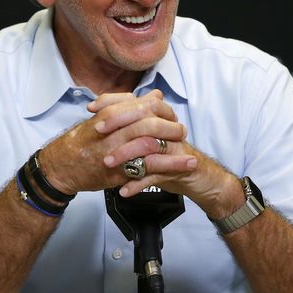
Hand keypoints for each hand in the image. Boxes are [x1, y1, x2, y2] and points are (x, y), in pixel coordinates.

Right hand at [37, 90, 190, 194]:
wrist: (59, 167)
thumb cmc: (79, 142)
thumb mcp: (100, 119)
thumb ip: (126, 107)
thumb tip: (154, 96)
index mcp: (110, 114)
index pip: (144, 104)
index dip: (162, 109)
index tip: (170, 115)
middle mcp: (113, 129)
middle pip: (150, 121)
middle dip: (171, 126)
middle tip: (182, 131)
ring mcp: (116, 150)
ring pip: (152, 143)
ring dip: (174, 147)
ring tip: (188, 152)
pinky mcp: (119, 170)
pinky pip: (148, 166)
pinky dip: (169, 166)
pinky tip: (182, 167)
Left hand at [90, 92, 239, 215]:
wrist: (200, 177)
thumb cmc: (169, 157)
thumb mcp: (150, 138)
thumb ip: (133, 124)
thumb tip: (105, 112)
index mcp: (160, 118)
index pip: (136, 101)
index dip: (114, 102)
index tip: (93, 108)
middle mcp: (168, 128)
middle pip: (143, 117)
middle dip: (118, 122)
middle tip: (97, 131)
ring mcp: (174, 147)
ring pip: (149, 144)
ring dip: (127, 154)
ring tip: (108, 163)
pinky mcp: (180, 168)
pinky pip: (157, 174)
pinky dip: (139, 183)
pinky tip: (124, 190)